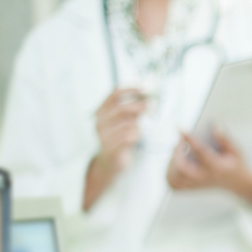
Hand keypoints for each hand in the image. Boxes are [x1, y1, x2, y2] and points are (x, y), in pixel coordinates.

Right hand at [84, 88, 146, 210]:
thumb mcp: (122, 121)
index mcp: (101, 111)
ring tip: (140, 128)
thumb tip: (149, 99)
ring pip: (128, 124)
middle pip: (122, 108)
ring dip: (138, 124)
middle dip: (140, 106)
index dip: (130, 89)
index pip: (114, 94)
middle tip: (151, 107)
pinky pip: (129, 137)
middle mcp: (100, 122)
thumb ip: (131, 110)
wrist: (108, 162)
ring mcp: (104, 136)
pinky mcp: (111, 148)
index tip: (145, 89)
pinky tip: (137, 137)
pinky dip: (137, 135)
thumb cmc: (117, 138)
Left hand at [166, 128, 251, 208]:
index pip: (200, 151)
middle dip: (176, 153)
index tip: (180, 128)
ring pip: (175, 178)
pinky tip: (174, 165)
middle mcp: (204, 177)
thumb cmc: (236, 165)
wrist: (239, 184)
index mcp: (216, 167)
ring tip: (177, 153)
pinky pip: (174, 185)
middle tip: (179, 143)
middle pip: (182, 168)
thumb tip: (214, 127)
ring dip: (171, 164)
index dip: (189, 138)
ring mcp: (197, 184)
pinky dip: (169, 174)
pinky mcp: (192, 188)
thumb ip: (224, 139)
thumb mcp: (235, 150)